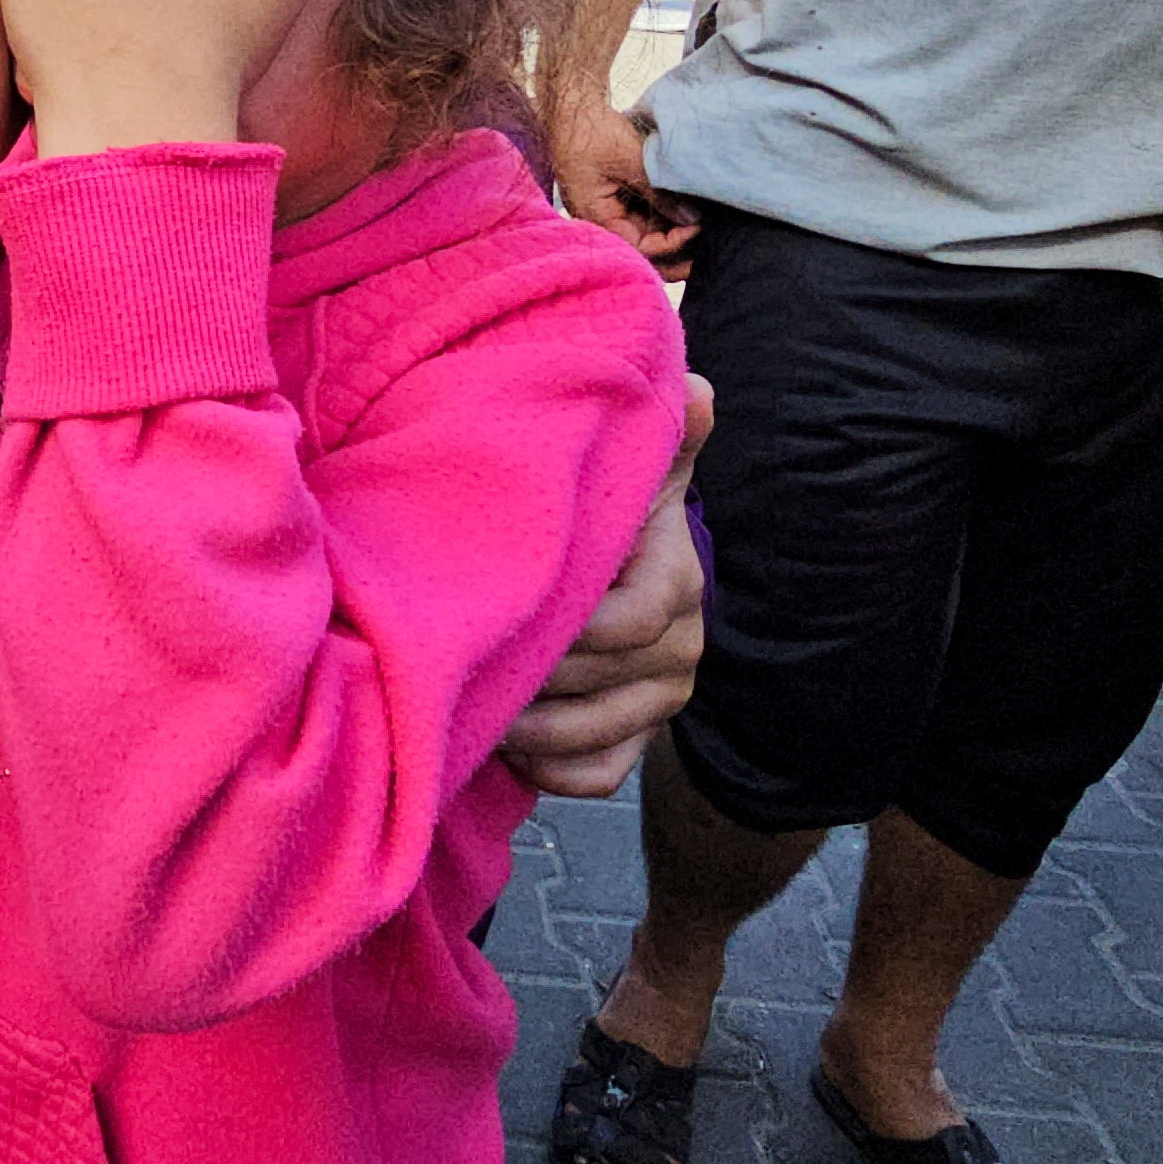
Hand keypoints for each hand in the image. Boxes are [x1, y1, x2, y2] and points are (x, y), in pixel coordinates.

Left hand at [501, 375, 713, 797]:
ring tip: (467, 704)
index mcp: (676, 581)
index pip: (629, 622)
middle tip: (458, 663)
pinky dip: (551, 772)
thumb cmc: (610, 505)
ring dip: (529, 730)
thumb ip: (661, 434)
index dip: (567, 629)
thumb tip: (704, 388)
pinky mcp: (637, 739)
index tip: (502, 615)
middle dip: (529, 675)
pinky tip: (505, 748)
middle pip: (601, 683)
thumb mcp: (632, 463)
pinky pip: (600, 776)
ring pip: (595, 735)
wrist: (622, 559)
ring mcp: (660, 698)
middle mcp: (681, 646)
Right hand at [553, 95, 699, 277]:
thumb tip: (691, 218)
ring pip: (641, 229)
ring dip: (667, 228)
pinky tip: (682, 209)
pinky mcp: (611, 193)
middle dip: (669, 249)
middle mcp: (597, 218)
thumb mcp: (630, 162)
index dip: (669, 242)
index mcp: (594, 216)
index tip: (696, 227)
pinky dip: (659, 212)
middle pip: (638, 246)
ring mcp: (604, 206)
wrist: (571, 107)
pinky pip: (637, 212)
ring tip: (698, 225)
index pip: (637, 246)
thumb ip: (660, 194)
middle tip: (700, 256)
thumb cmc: (591, 133)